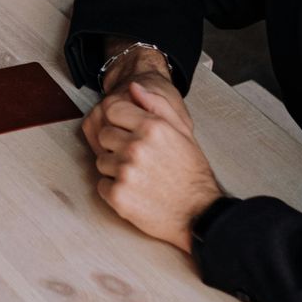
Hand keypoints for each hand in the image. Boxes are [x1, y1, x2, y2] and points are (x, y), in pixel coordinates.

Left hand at [83, 76, 222, 253]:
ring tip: (139, 177)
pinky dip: (114, 190)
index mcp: (152, 127)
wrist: (200, 214)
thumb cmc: (191, 172)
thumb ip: (156, 105)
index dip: (119, 121)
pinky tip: (135, 192)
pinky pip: (101, 186)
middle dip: (116, 146)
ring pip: (101, 162)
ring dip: (115, 169)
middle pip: (104, 135)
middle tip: (137, 159)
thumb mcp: (182, 132)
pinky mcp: (118, 195)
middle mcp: (136, 146)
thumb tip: (134, 87)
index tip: (127, 132)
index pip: (112, 109)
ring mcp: (125, 172)